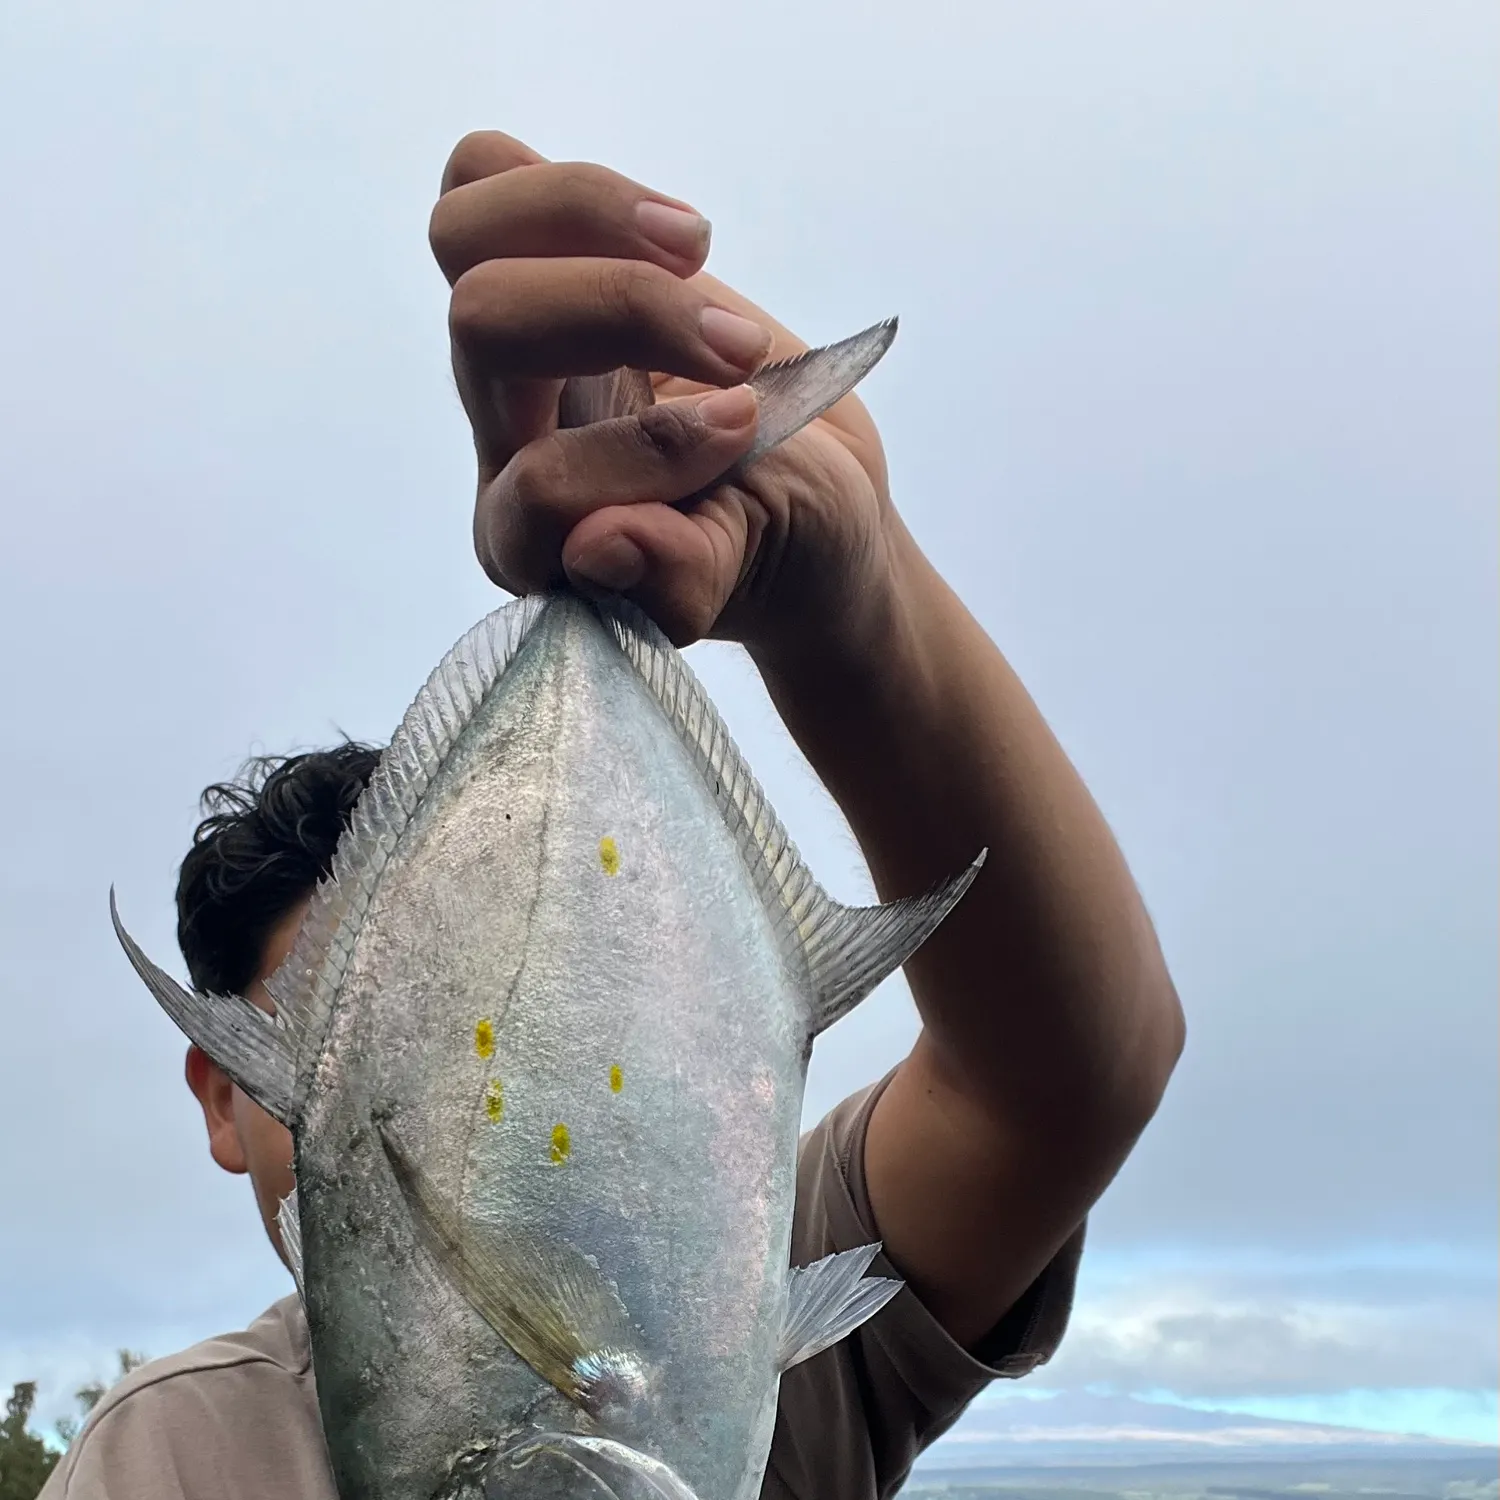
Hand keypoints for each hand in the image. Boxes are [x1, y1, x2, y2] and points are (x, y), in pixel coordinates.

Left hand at [432, 131, 897, 650]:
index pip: (538, 484)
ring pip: (464, 234)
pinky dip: (565, 184)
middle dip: (623, 306)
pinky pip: (486, 177)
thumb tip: (602, 548)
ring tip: (695, 250)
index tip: (744, 429)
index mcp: (534, 542)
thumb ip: (684, 574)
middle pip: (483, 323)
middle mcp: (499, 445)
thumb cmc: (781, 541)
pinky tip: (665, 238)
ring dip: (590, 216)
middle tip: (738, 342)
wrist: (804, 496)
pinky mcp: (541, 273)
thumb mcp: (756, 565)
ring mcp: (513, 354)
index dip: (648, 455)